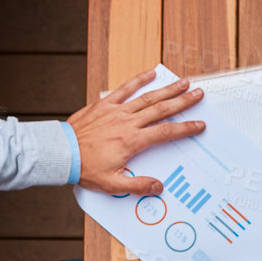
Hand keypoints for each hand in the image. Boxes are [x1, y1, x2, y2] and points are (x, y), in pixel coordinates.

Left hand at [68, 70, 205, 193]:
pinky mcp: (105, 105)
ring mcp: (116, 111)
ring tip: (182, 82)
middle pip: (161, 110)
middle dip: (182, 102)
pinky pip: (124, 89)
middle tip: (198, 95)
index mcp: (132, 141)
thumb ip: (137, 186)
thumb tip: (158, 187)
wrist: (63, 153)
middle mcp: (127, 123)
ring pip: (147, 97)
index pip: (165, 132)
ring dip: (167, 89)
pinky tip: (150, 74)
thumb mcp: (113, 184)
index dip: (185, 128)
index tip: (199, 125)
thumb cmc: (86, 168)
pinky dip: (138, 80)